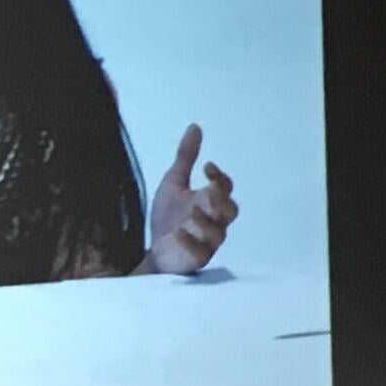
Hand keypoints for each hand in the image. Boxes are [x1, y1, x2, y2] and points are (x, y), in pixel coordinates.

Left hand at [146, 123, 238, 273]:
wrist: (154, 249)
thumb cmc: (168, 216)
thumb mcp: (174, 183)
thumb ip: (185, 157)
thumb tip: (195, 127)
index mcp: (209, 202)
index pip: (225, 188)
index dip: (220, 177)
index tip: (207, 166)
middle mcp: (213, 221)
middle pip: (231, 211)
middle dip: (222, 200)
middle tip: (208, 191)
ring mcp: (206, 242)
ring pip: (219, 234)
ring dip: (207, 221)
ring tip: (191, 211)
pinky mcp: (195, 259)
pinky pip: (200, 253)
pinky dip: (192, 243)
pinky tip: (179, 233)